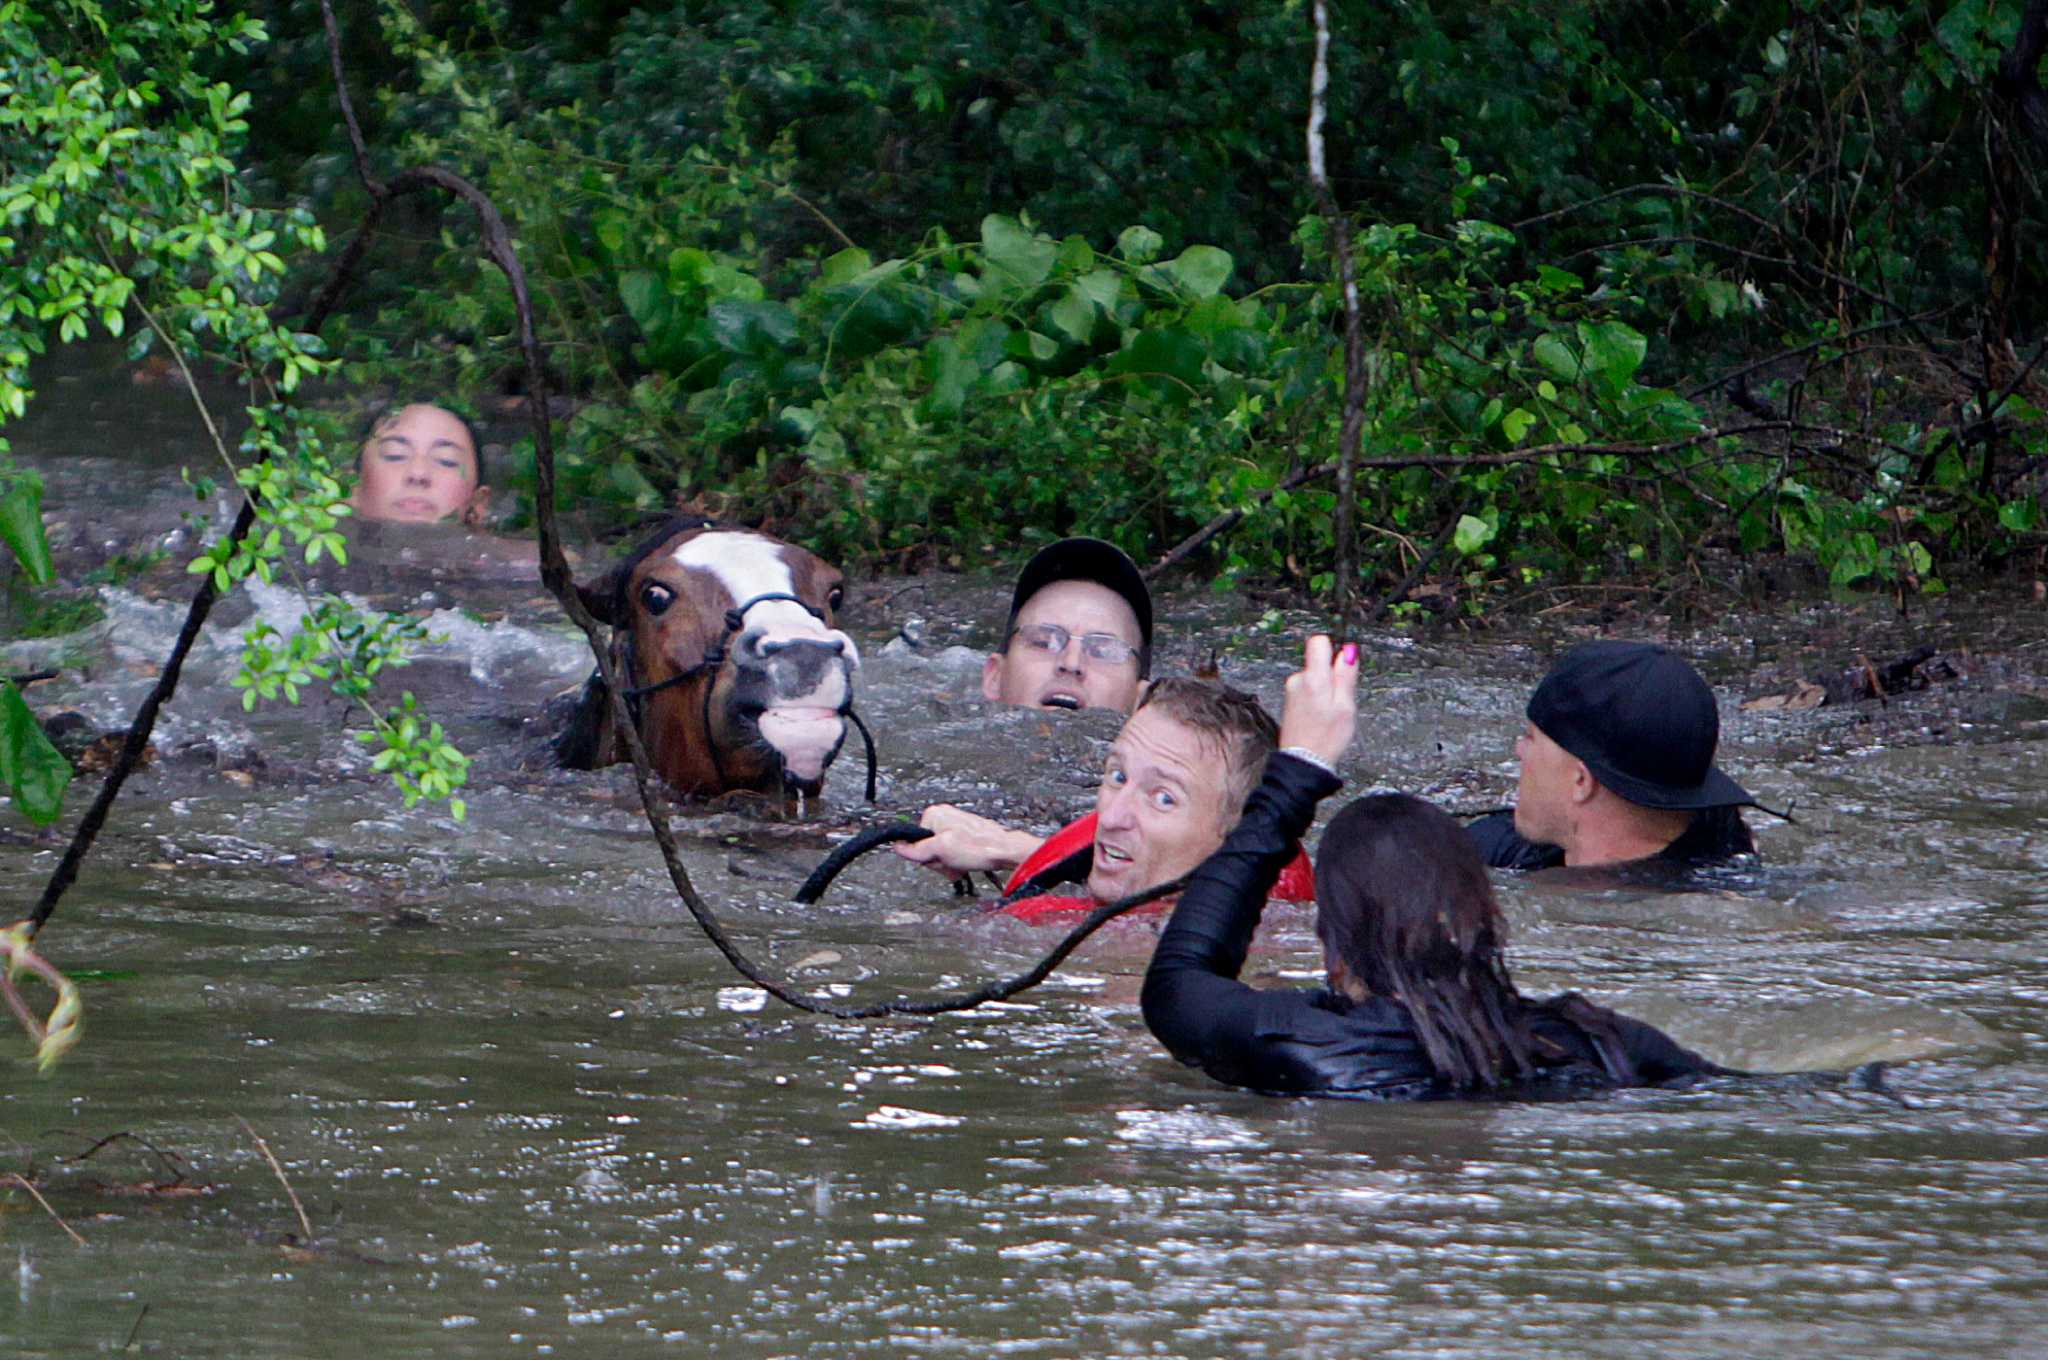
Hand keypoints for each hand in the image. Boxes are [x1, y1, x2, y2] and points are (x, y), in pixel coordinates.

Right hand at [891, 804, 1043, 876]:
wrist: (1006, 850)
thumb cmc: (979, 847)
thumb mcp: (940, 850)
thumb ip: (916, 850)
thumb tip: (897, 847)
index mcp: (934, 814)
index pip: (914, 842)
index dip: (925, 856)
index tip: (938, 860)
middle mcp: (944, 816)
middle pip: (927, 847)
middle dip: (939, 861)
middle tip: (952, 864)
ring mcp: (955, 825)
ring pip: (940, 852)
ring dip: (948, 863)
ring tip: (962, 864)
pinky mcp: (965, 834)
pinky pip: (952, 851)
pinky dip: (957, 860)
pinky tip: (967, 863)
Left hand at [1278, 634, 1358, 765]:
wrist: (1303, 761)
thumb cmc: (1327, 737)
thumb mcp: (1345, 706)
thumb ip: (1346, 675)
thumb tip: (1348, 650)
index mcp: (1314, 678)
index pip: (1319, 642)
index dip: (1334, 649)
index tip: (1342, 667)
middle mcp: (1298, 680)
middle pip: (1318, 662)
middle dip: (1332, 675)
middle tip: (1339, 701)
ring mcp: (1291, 690)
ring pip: (1315, 677)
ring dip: (1325, 690)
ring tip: (1329, 712)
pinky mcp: (1290, 700)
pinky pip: (1308, 689)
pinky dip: (1317, 698)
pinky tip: (1320, 716)